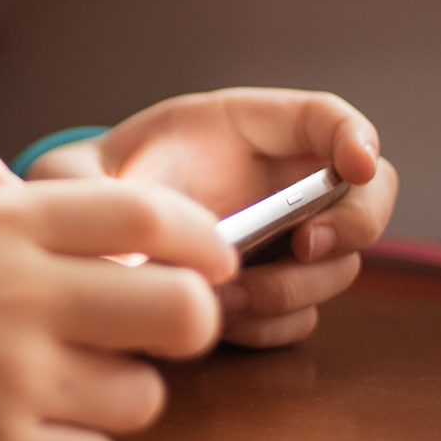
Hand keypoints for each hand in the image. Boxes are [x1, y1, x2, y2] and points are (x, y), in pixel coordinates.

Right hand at [0, 147, 237, 440]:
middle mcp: (27, 297)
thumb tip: (12, 177)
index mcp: (3, 222)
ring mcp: (18, 382)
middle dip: (185, 318)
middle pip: (180, 311)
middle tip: (150, 326)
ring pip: (144, 396)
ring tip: (70, 383)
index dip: (199, 234)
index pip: (146, 213)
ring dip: (119, 390)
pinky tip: (38, 433)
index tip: (212, 253)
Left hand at [21, 89, 398, 347]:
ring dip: (296, 287)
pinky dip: (274, 323)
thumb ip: (85, 187)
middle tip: (303, 247)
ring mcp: (282, 240)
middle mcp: (278, 182)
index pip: (327, 117)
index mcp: (245, 128)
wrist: (84, 237)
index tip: (355, 165)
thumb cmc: (89, 187)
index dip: (355, 136)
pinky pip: (302, 314)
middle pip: (366, 197)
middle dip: (351, 224)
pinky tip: (224, 320)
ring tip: (226, 297)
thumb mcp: (74, 173)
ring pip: (338, 265)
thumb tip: (116, 243)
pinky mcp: (270, 289)